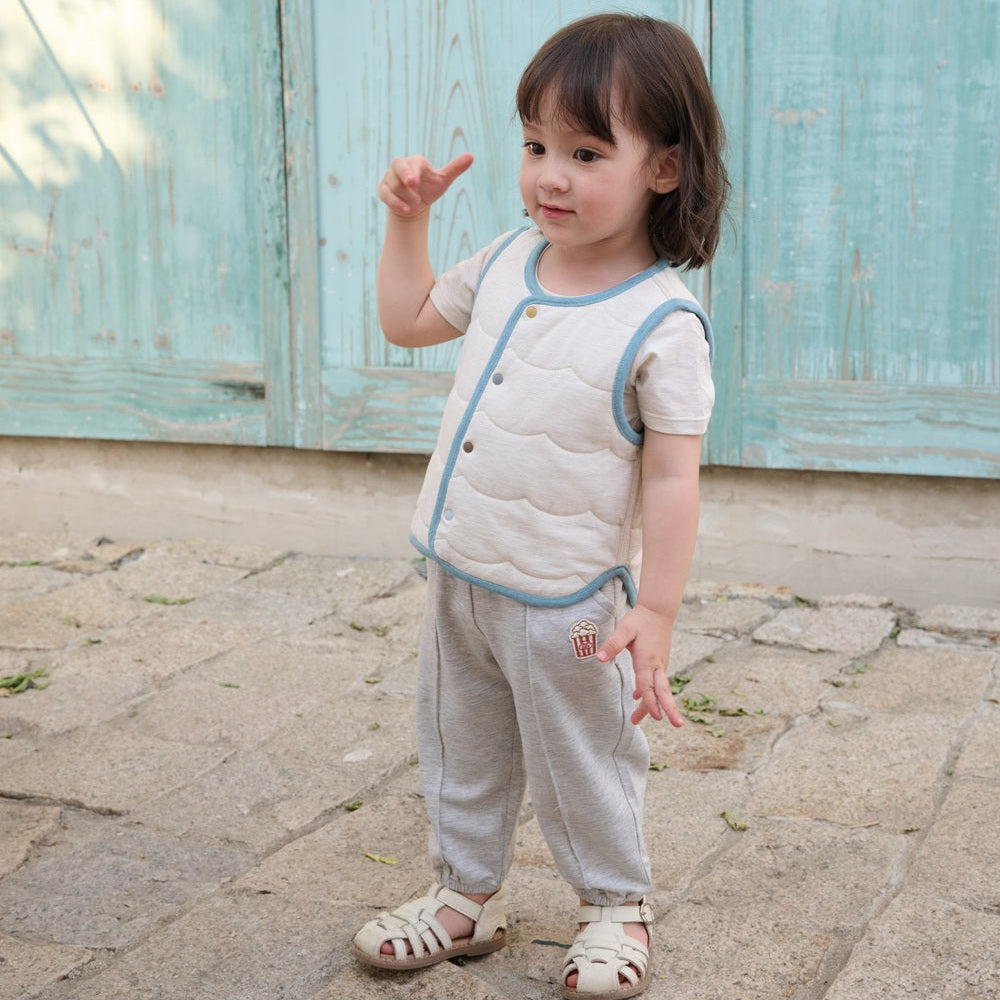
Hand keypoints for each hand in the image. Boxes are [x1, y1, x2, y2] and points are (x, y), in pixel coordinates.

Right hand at [378, 153, 473, 219]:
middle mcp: (401, 166)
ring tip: (417, 202)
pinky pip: (385, 195)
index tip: (415, 182)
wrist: (416, 204)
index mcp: (416, 162)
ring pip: (395, 185)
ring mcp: (390, 177)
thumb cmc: (430, 188)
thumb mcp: (443, 180)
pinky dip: (396, 203)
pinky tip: (407, 210)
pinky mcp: (383, 189)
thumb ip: (455, 168)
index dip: (414, 171)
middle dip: (405, 175)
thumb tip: (471, 156)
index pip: (414, 162)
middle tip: (413, 184)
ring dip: (407, 196)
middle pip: (397, 166)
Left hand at [596, 605, 683, 726]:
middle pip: (663, 691)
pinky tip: (637, 699)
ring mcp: (659, 665)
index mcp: (647, 660)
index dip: (651, 701)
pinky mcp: (658, 663)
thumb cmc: (640, 620)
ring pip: (658, 689)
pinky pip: (655, 682)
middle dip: (669, 709)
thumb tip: (600, 658)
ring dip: (651, 705)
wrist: (658, 611)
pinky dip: (647, 692)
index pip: (649, 685)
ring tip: (636, 720)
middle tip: (677, 725)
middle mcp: (656, 665)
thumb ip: (613, 644)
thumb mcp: (624, 629)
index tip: (656, 717)